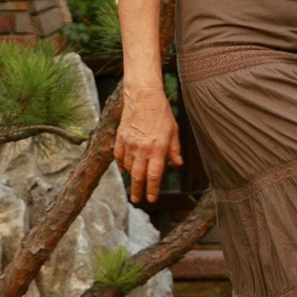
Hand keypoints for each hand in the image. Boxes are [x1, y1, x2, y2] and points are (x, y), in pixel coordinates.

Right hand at [115, 80, 181, 206]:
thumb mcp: (173, 130)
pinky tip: (124, 169)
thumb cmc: (161, 112)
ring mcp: (130, 144)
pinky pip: (119, 156)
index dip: (152, 190)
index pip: (154, 176)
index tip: (151, 199)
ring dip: (130, 178)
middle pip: (138, 176)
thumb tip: (178, 164)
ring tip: (132, 186)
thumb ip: (175, 149)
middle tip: (137, 200)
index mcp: (158, 149)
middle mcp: (142, 149)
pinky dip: (121, 164)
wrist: (143, 95)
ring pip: (128, 167)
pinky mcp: (121, 137)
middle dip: (138, 190)